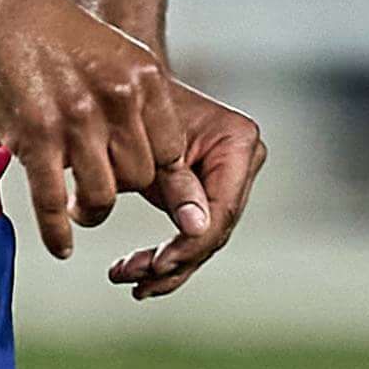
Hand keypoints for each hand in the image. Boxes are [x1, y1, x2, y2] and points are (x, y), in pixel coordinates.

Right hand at [0, 0, 185, 258]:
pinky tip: (61, 245)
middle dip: (121, 189)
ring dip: (92, 212)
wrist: (0, 8)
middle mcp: (116, 100)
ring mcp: (75, 120)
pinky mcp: (34, 137)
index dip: (158, 176)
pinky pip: (53, 203)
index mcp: (144, 79)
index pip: (169, 152)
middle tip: (101, 188)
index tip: (142, 184)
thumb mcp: (118, 56)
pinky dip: (58, 232)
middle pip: (139, 178)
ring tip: (80, 209)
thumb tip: (162, 161)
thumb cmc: (58, 35)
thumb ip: (141, 103)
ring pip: (104, 196)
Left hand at [110, 82, 264, 298]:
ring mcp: (231, 179)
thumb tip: (197, 229)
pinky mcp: (210, 193)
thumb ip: (175, 186)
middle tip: (130, 279)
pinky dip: (165, 256)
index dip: (190, 245)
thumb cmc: (132, 107)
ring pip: (202, 240)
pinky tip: (138, 275)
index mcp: (238, 141)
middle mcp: (244, 161)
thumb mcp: (149, 148)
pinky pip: (192, 233)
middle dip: (172, 261)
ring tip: (125, 278)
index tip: (155, 265)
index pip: (222, 209)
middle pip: (214, 230)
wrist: (124, 89)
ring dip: (165, 267)